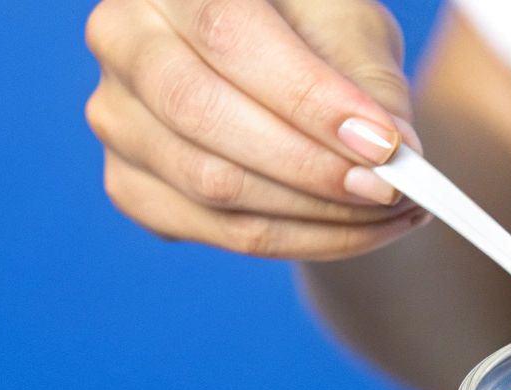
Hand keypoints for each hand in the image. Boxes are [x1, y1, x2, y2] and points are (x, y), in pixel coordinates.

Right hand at [84, 0, 427, 258]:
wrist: (277, 72)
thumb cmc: (313, 34)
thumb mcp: (348, 28)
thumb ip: (369, 84)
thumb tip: (395, 156)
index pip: (230, 36)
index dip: (308, 98)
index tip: (385, 144)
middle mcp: (123, 38)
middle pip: (203, 114)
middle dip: (312, 166)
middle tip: (390, 190)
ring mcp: (116, 116)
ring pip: (211, 184)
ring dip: (315, 214)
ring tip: (391, 211)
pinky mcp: (130, 184)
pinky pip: (217, 232)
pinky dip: (299, 240)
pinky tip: (356, 230)